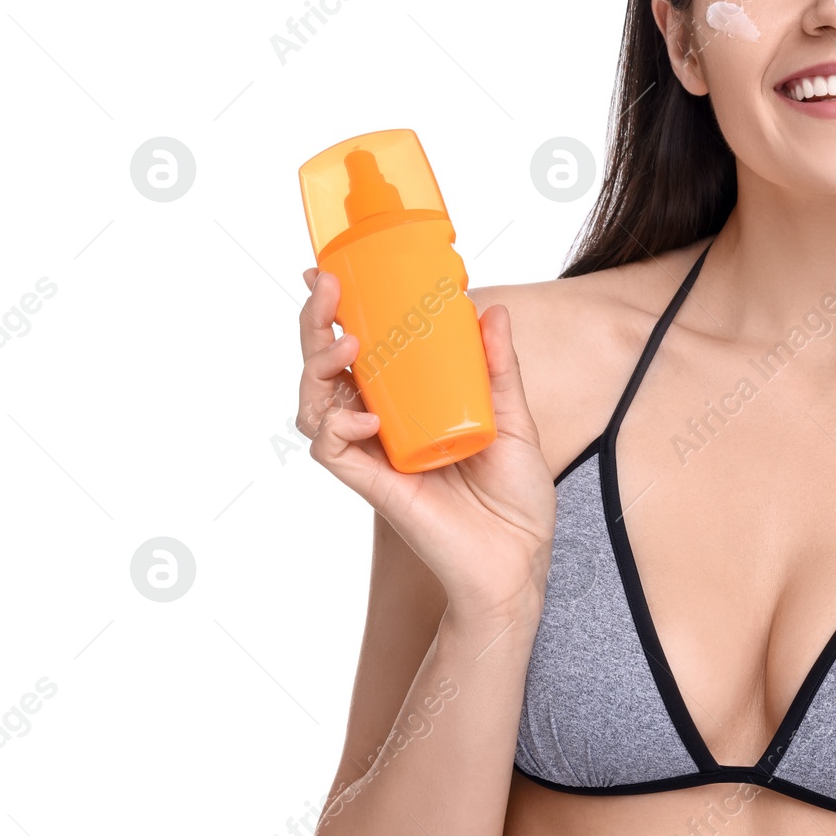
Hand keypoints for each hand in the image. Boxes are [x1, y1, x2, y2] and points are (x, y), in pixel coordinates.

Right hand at [296, 268, 555, 621]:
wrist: (520, 558)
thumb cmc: (514, 498)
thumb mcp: (513, 420)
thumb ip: (499, 369)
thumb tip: (491, 310)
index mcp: (408, 407)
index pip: (360, 354)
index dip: (336, 317)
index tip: (332, 276)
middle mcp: (382, 427)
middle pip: (325, 371)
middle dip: (315, 327)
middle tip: (327, 291)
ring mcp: (374, 456)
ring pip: (315, 405)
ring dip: (318, 368)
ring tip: (344, 344)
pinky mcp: (374, 486)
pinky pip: (332, 451)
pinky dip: (337, 427)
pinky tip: (363, 414)